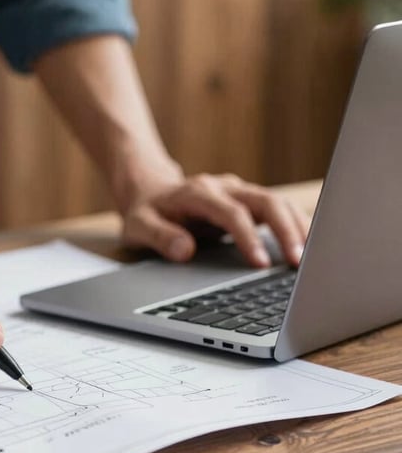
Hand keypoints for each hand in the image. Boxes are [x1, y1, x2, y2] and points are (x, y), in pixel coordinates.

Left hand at [121, 173, 309, 267]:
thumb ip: (158, 236)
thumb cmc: (146, 213)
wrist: (150, 192)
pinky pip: (280, 210)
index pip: (231, 213)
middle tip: (300, 263)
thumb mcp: (138, 226)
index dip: (248, 238)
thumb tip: (183, 251)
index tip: (261, 265)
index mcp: (197, 193)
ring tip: (315, 261)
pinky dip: (297, 227)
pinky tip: (310, 249)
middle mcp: (223, 187)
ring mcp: (239, 192)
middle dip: (286, 231)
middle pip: (266, 201)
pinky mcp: (249, 201)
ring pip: (279, 203)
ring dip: (299, 229)